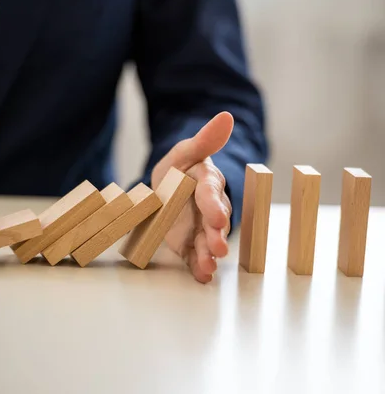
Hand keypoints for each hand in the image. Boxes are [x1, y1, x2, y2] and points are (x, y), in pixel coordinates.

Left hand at [151, 112, 233, 282]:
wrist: (166, 189)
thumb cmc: (179, 168)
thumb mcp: (185, 152)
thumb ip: (204, 140)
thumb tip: (227, 117)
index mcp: (207, 183)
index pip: (211, 193)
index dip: (214, 205)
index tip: (217, 217)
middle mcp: (208, 208)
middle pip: (213, 222)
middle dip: (216, 236)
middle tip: (219, 249)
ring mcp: (199, 228)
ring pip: (206, 242)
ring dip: (209, 255)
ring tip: (209, 267)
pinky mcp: (189, 243)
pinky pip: (195, 255)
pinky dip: (199, 266)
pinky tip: (202, 276)